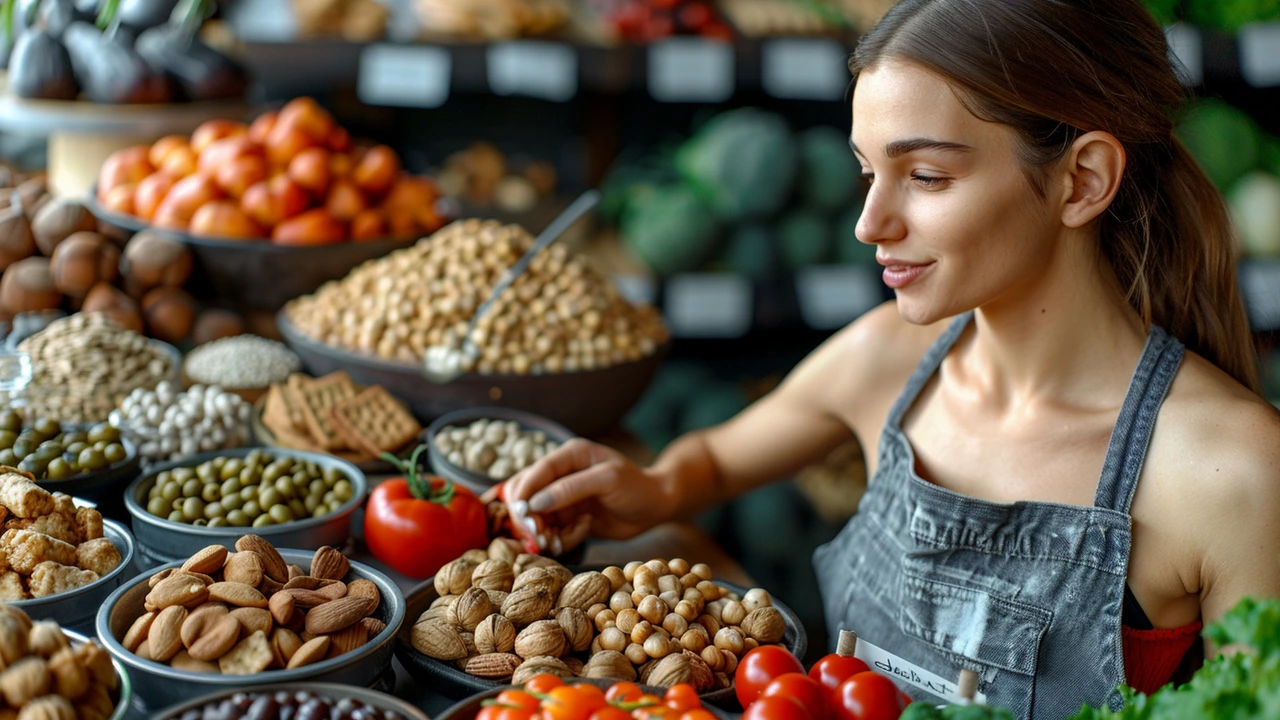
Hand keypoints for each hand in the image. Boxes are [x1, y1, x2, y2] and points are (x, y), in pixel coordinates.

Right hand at [500, 438, 676, 540]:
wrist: (656, 507)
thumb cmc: (637, 486)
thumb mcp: (607, 480)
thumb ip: (570, 489)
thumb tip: (535, 503)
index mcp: (570, 455)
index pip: (536, 471)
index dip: (525, 492)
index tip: (522, 514)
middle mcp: (562, 475)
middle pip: (527, 495)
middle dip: (531, 517)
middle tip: (542, 535)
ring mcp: (563, 498)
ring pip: (536, 517)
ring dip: (546, 531)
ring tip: (563, 537)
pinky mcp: (568, 518)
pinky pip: (552, 531)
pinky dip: (561, 538)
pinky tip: (582, 531)